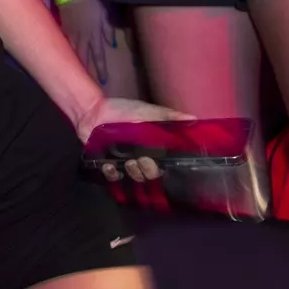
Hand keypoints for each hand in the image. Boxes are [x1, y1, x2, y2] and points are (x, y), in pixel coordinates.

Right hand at [59, 0, 115, 86]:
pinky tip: (68, 61)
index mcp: (94, 36)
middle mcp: (82, 40)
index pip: (98, 56)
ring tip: (78, 76)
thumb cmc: (90, 3)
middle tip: (88, 84)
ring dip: (77, 66)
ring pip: (74, 55)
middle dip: (87, 72)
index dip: (101, 69)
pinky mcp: (63, 32)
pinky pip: (67, 47)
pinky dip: (69, 55)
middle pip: (84, 59)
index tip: (103, 81)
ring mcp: (71, 37)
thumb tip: (112, 45)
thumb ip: (108, 30)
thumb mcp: (104, 15)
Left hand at [75, 96, 193, 182]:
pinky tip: (110, 165)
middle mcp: (140, 158)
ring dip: (133, 172)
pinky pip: (112, 177)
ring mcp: (124, 163)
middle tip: (143, 160)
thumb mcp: (146, 111)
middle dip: (149, 171)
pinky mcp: (107, 165)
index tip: (165, 164)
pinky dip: (112, 173)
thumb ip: (168, 116)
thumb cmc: (122, 110)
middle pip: (150, 175)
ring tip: (129, 161)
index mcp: (153, 148)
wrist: (94, 110)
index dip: (167, 168)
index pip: (165, 164)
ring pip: (134, 178)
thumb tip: (194, 118)